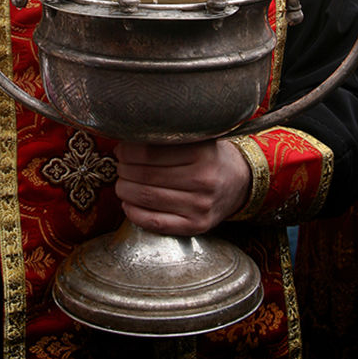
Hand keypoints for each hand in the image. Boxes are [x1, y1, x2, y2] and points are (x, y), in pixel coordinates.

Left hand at [114, 139, 251, 236]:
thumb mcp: (197, 137)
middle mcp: (204, 180)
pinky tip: (128, 203)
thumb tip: (126, 132)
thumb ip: (168, 134)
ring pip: (147, 198)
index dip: (128, 150)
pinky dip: (134, 213)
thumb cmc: (209, 157)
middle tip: (120, 165)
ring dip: (124, 190)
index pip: (150, 151)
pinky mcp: (196, 226)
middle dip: (124, 169)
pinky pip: (155, 222)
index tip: (122, 148)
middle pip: (146, 174)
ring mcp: (200, 206)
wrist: (237, 183)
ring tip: (122, 183)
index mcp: (202, 152)